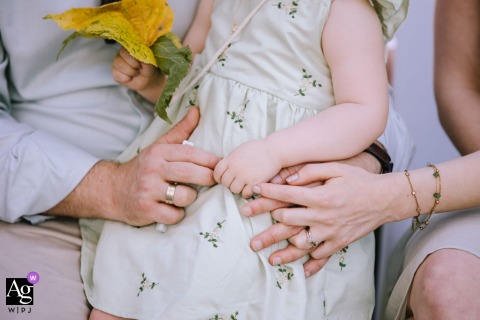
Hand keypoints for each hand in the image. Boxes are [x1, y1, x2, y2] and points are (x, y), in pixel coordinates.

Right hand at [47, 107, 219, 225]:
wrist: (111, 189)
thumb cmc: (143, 168)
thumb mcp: (159, 146)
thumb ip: (180, 130)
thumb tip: (196, 110)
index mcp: (159, 152)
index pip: (190, 153)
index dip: (210, 160)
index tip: (220, 165)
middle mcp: (153, 169)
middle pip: (191, 173)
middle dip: (208, 178)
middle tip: (213, 180)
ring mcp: (148, 190)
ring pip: (184, 196)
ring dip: (190, 198)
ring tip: (186, 195)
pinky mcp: (146, 209)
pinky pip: (174, 215)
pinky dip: (177, 214)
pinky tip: (173, 209)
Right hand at [112, 47, 164, 102]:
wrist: (148, 81)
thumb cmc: (149, 69)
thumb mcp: (150, 64)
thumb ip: (146, 58)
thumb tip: (141, 54)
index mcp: (131, 46)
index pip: (130, 46)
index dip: (137, 56)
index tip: (143, 62)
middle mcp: (122, 51)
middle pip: (124, 54)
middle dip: (135, 64)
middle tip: (140, 68)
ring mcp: (117, 61)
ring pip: (120, 64)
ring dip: (131, 72)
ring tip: (136, 73)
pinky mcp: (114, 71)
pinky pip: (118, 74)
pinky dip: (126, 78)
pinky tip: (130, 77)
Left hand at [214, 139, 281, 197]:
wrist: (274, 150)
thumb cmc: (259, 148)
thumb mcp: (241, 150)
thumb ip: (232, 158)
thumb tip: (225, 166)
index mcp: (231, 159)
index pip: (217, 172)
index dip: (220, 177)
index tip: (225, 178)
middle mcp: (235, 168)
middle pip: (225, 183)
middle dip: (230, 184)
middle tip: (238, 182)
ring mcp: (244, 176)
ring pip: (234, 190)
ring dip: (239, 189)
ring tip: (245, 186)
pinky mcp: (254, 183)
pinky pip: (245, 194)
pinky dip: (247, 193)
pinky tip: (251, 189)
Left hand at [242, 151, 385, 275]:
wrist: (384, 199)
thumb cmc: (359, 181)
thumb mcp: (336, 168)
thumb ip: (310, 171)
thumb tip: (288, 178)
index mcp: (320, 196)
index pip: (286, 194)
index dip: (267, 192)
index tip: (253, 191)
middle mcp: (322, 216)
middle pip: (287, 221)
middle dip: (266, 223)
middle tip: (251, 228)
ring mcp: (330, 232)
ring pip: (300, 244)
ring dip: (284, 251)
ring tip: (269, 258)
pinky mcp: (339, 242)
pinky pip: (321, 256)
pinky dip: (311, 263)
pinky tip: (301, 270)